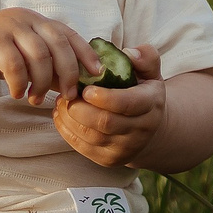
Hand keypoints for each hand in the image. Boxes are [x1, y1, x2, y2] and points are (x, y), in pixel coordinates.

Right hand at [0, 7, 99, 105]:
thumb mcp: (25, 58)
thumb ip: (48, 67)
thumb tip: (76, 85)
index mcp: (37, 21)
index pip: (69, 34)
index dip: (86, 53)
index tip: (96, 74)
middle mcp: (26, 19)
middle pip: (58, 44)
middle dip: (68, 72)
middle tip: (67, 96)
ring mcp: (8, 26)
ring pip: (39, 55)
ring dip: (42, 82)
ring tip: (36, 99)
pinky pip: (14, 64)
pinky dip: (20, 82)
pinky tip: (18, 94)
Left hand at [54, 44, 165, 166]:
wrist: (147, 127)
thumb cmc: (142, 91)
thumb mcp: (149, 71)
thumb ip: (145, 57)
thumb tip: (129, 53)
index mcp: (151, 104)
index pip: (127, 104)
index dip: (104, 97)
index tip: (86, 89)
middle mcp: (141, 130)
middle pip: (105, 123)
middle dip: (80, 108)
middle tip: (67, 94)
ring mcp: (125, 149)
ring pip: (91, 137)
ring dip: (70, 118)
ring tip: (62, 102)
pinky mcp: (109, 159)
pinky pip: (82, 147)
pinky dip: (66, 130)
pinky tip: (61, 115)